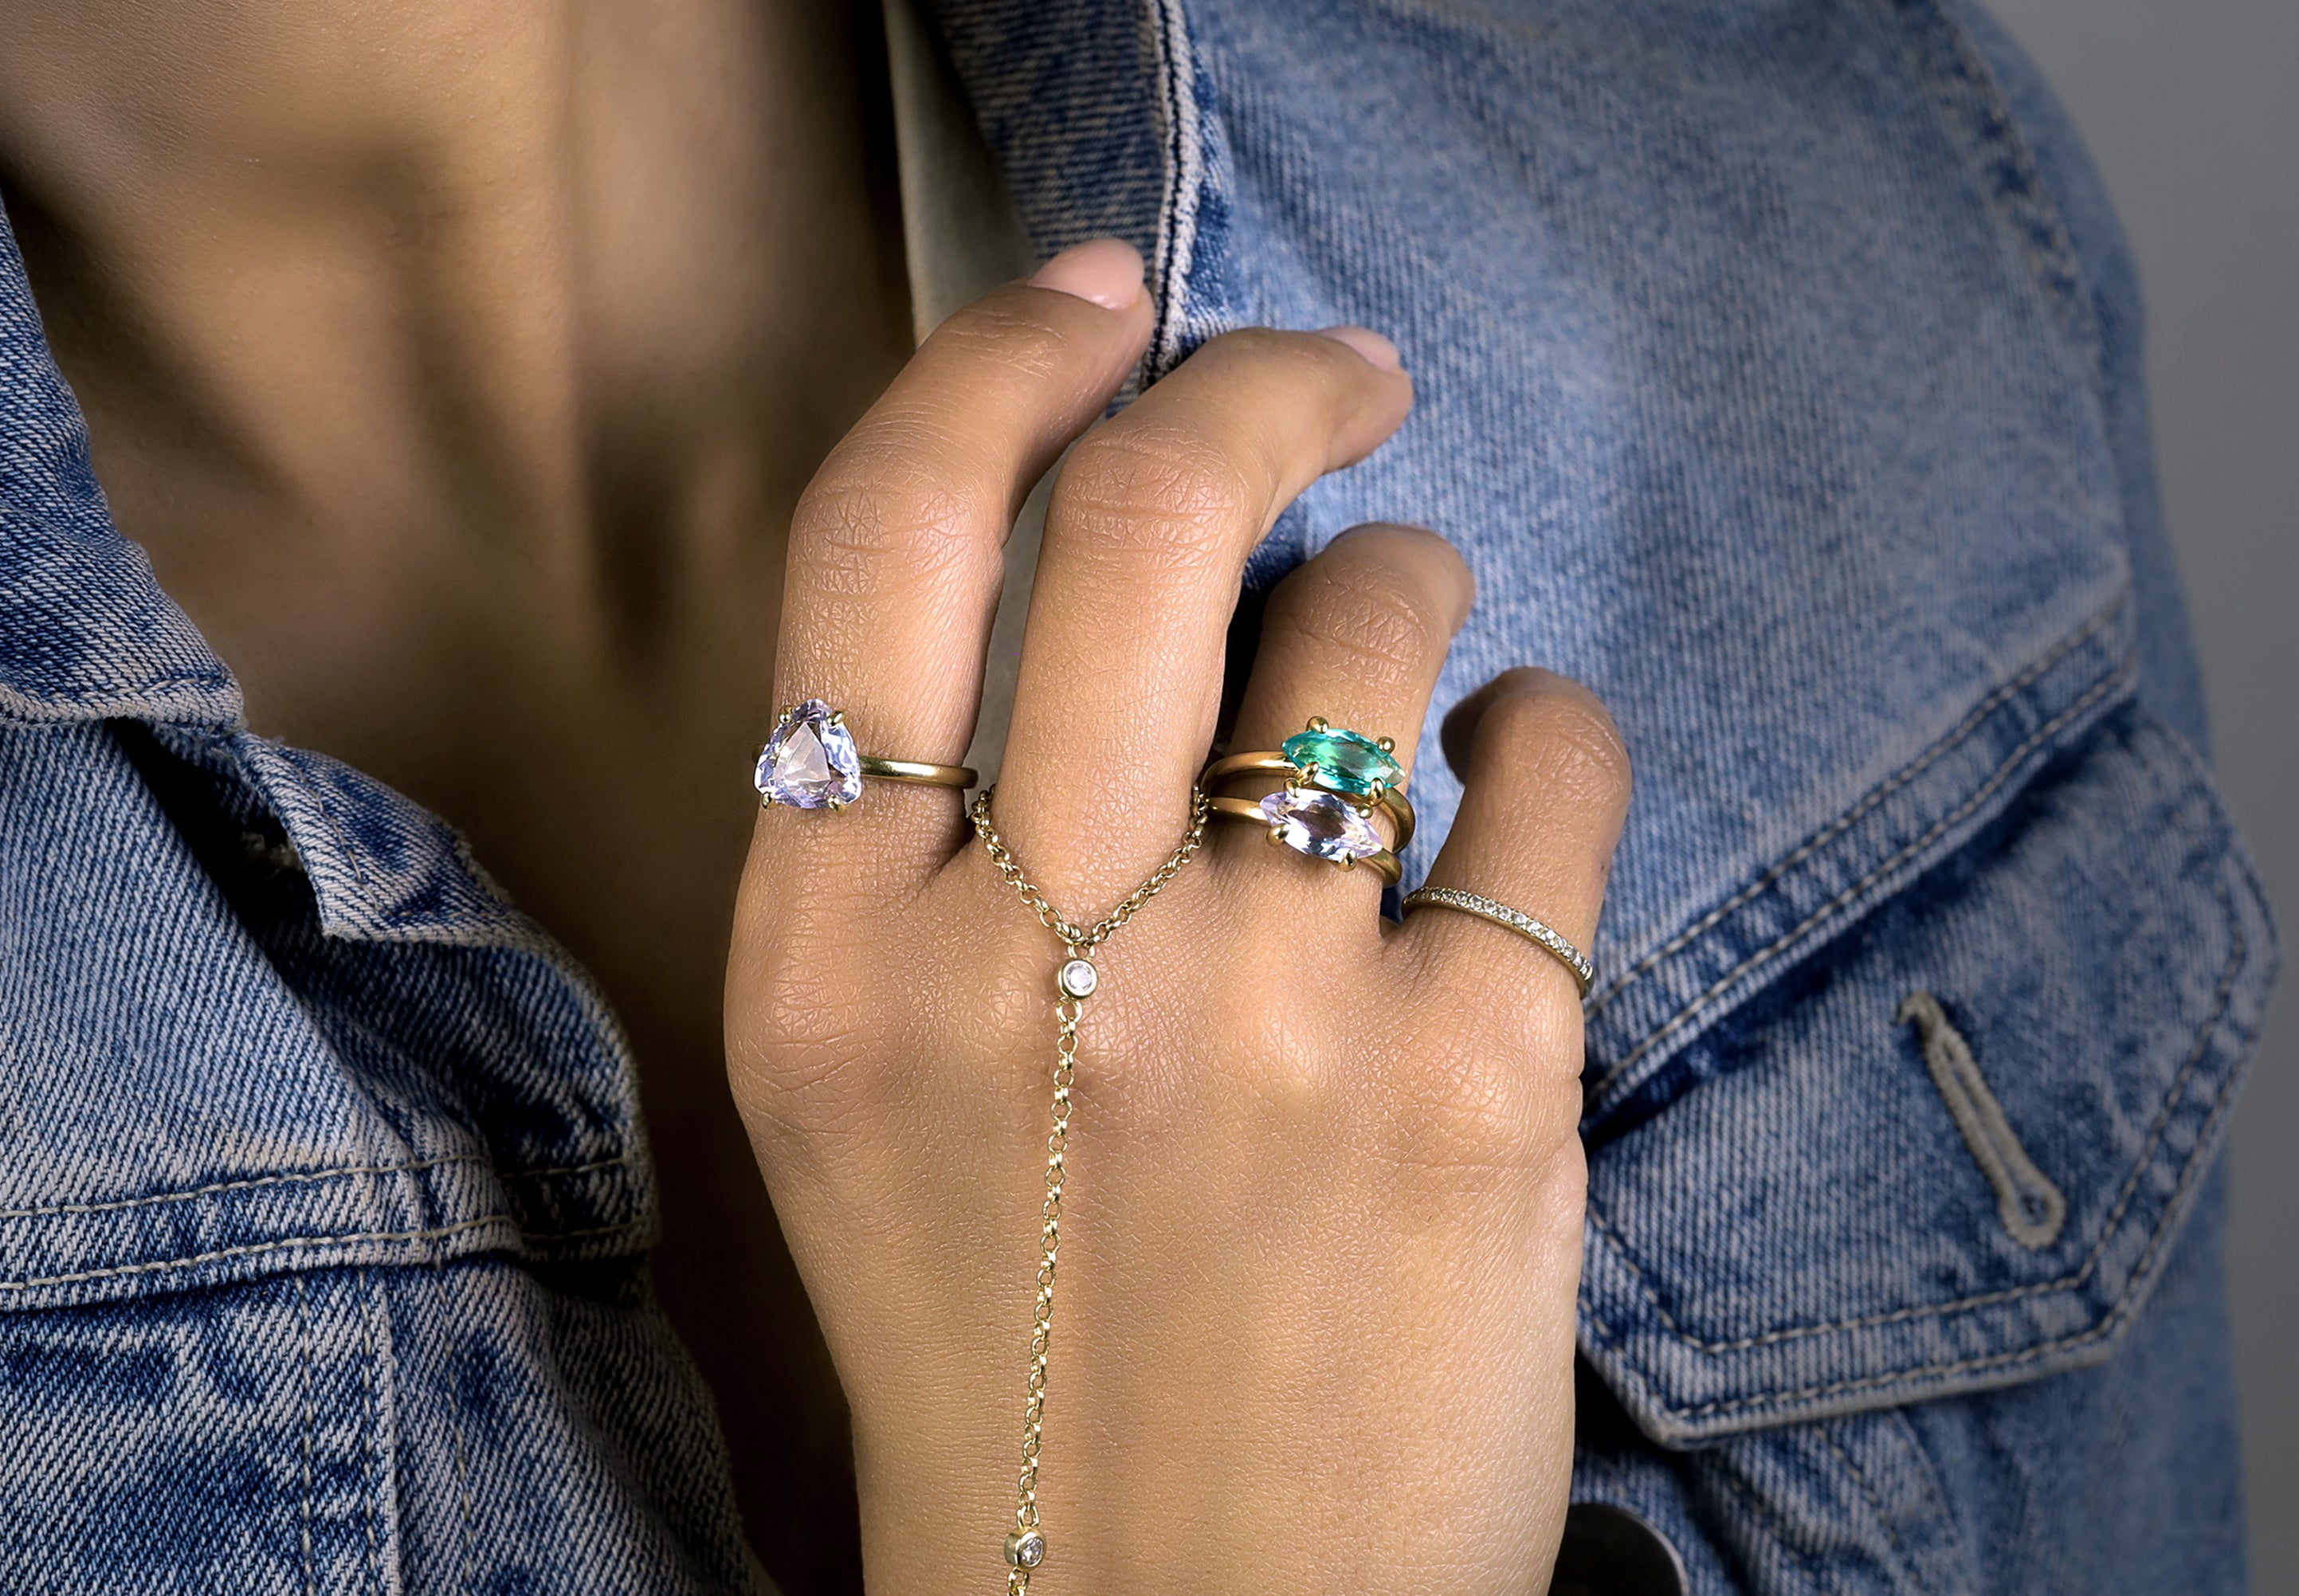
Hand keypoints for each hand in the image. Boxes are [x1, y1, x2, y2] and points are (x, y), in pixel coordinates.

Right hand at [726, 240, 1630, 1595]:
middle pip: (1141, 518)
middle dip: (1264, 380)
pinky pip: (1553, 762)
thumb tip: (1104, 562)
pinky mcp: (1475, 1089)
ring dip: (1411, 582)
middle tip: (1338, 371)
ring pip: (1372, 619)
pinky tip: (1513, 804)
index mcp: (834, 965)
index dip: (999, 365)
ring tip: (1413, 670)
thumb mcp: (861, 1096)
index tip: (1102, 299)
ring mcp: (1262, 1026)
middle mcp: (1029, 971)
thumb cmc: (1014, 1346)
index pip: (877, 546)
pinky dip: (1553, 735)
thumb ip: (920, 849)